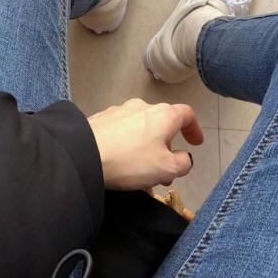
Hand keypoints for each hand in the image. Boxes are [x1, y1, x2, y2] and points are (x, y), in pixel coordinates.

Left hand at [89, 96, 203, 189]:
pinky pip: (121, 131)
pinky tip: (121, 161)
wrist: (83, 154)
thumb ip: (182, 163)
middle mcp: (142, 107)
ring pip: (141, 128)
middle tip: (166, 169)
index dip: (193, 129)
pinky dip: (128, 144)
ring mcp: (119, 111)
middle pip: (162, 123)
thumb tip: (184, 158)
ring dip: (147, 146)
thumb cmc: (130, 160)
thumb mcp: (166, 169)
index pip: (186, 114)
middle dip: (166, 146)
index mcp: (163, 115)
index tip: (194, 143)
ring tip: (142, 170)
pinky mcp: (100, 119)